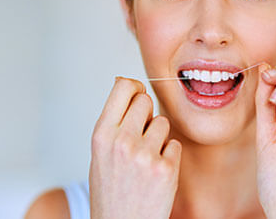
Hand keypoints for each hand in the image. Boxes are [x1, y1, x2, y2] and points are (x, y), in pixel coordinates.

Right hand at [89, 77, 181, 218]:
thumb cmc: (111, 191)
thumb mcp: (100, 153)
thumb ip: (113, 121)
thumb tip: (127, 83)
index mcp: (102, 135)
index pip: (123, 86)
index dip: (134, 88)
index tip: (136, 97)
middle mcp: (122, 142)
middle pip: (146, 100)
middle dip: (146, 114)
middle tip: (140, 136)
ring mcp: (145, 156)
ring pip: (163, 122)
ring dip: (158, 136)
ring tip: (145, 158)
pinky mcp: (166, 169)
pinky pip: (174, 144)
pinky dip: (169, 155)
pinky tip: (155, 172)